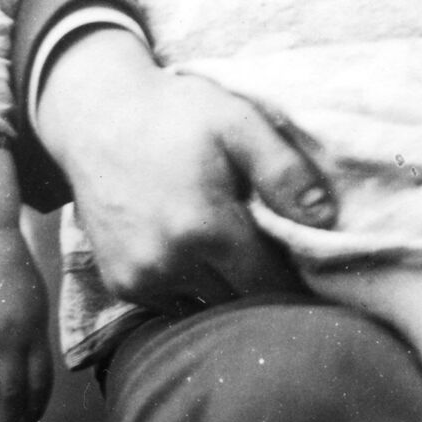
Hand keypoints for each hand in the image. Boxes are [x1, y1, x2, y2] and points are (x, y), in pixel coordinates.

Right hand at [0, 227, 55, 421]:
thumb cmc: (13, 269)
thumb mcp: (36, 300)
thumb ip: (33, 333)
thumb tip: (33, 364)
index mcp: (35, 332)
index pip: (41, 381)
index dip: (36, 405)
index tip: (31, 421)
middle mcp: (10, 340)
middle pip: (13, 391)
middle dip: (11, 421)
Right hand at [39, 30, 326, 305]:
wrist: (97, 119)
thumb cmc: (176, 115)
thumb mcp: (239, 123)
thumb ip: (284, 172)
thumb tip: (324, 219)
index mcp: (205, 228)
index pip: (269, 283)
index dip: (296, 280)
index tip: (312, 270)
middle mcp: (168, 264)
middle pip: (239, 301)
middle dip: (265, 288)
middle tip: (282, 262)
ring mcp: (138, 279)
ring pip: (206, 307)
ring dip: (229, 292)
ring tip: (243, 258)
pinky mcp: (118, 283)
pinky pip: (172, 305)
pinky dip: (194, 290)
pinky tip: (204, 257)